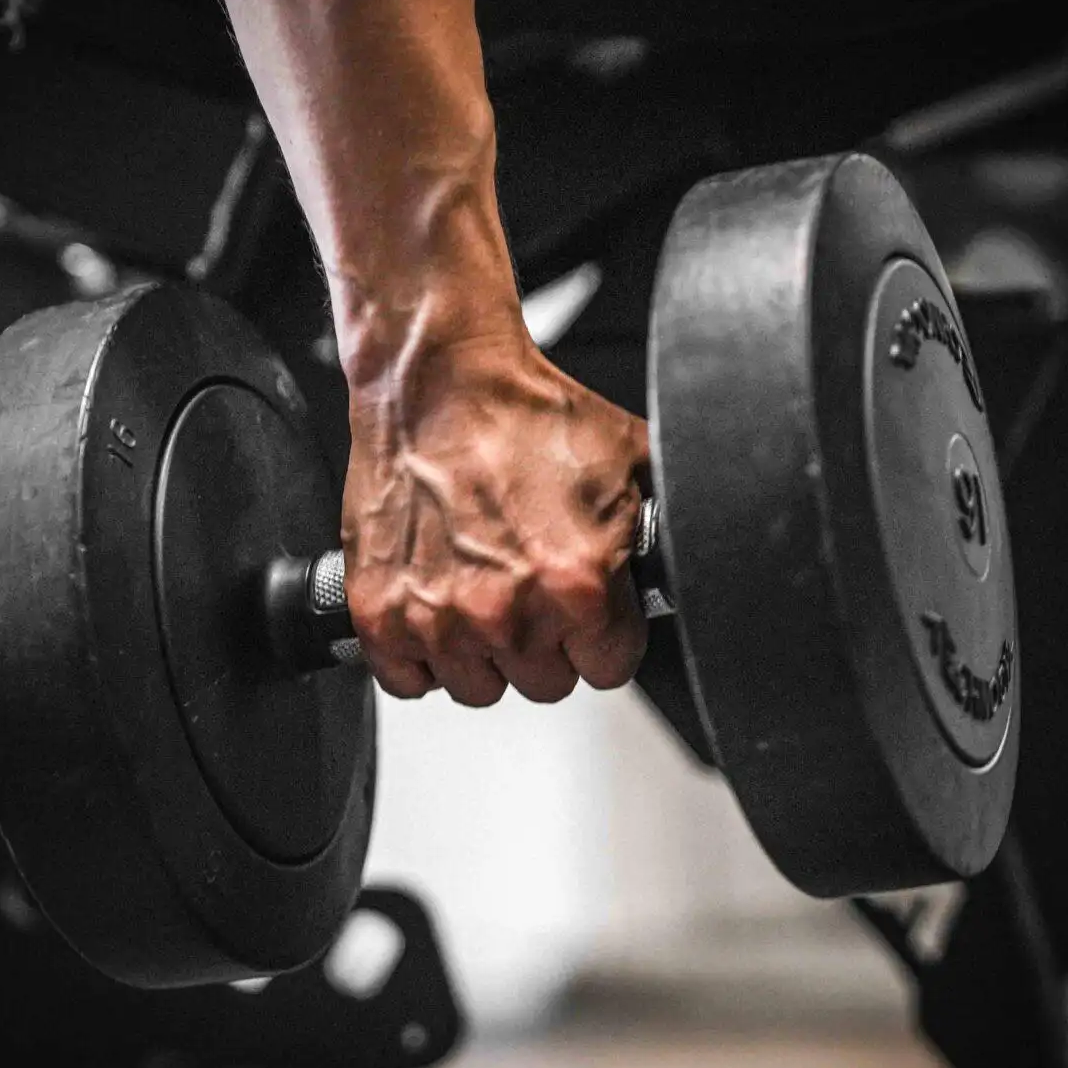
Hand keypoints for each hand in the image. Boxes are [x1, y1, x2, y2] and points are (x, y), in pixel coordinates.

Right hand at [340, 324, 652, 706]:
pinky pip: (409, 680)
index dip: (603, 637)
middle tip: (532, 593)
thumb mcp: (630, 463)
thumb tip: (687, 553)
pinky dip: (419, 654)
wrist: (440, 380)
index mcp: (578, 584)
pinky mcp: (380, 612)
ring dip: (483, 653)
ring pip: (479, 688)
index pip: (610, 669)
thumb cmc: (525, 413)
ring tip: (482, 595)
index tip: (589, 613)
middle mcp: (508, 612)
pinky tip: (436, 607)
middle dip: (547, 644)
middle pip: (546, 684)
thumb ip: (660, 529)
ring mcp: (438, 618)